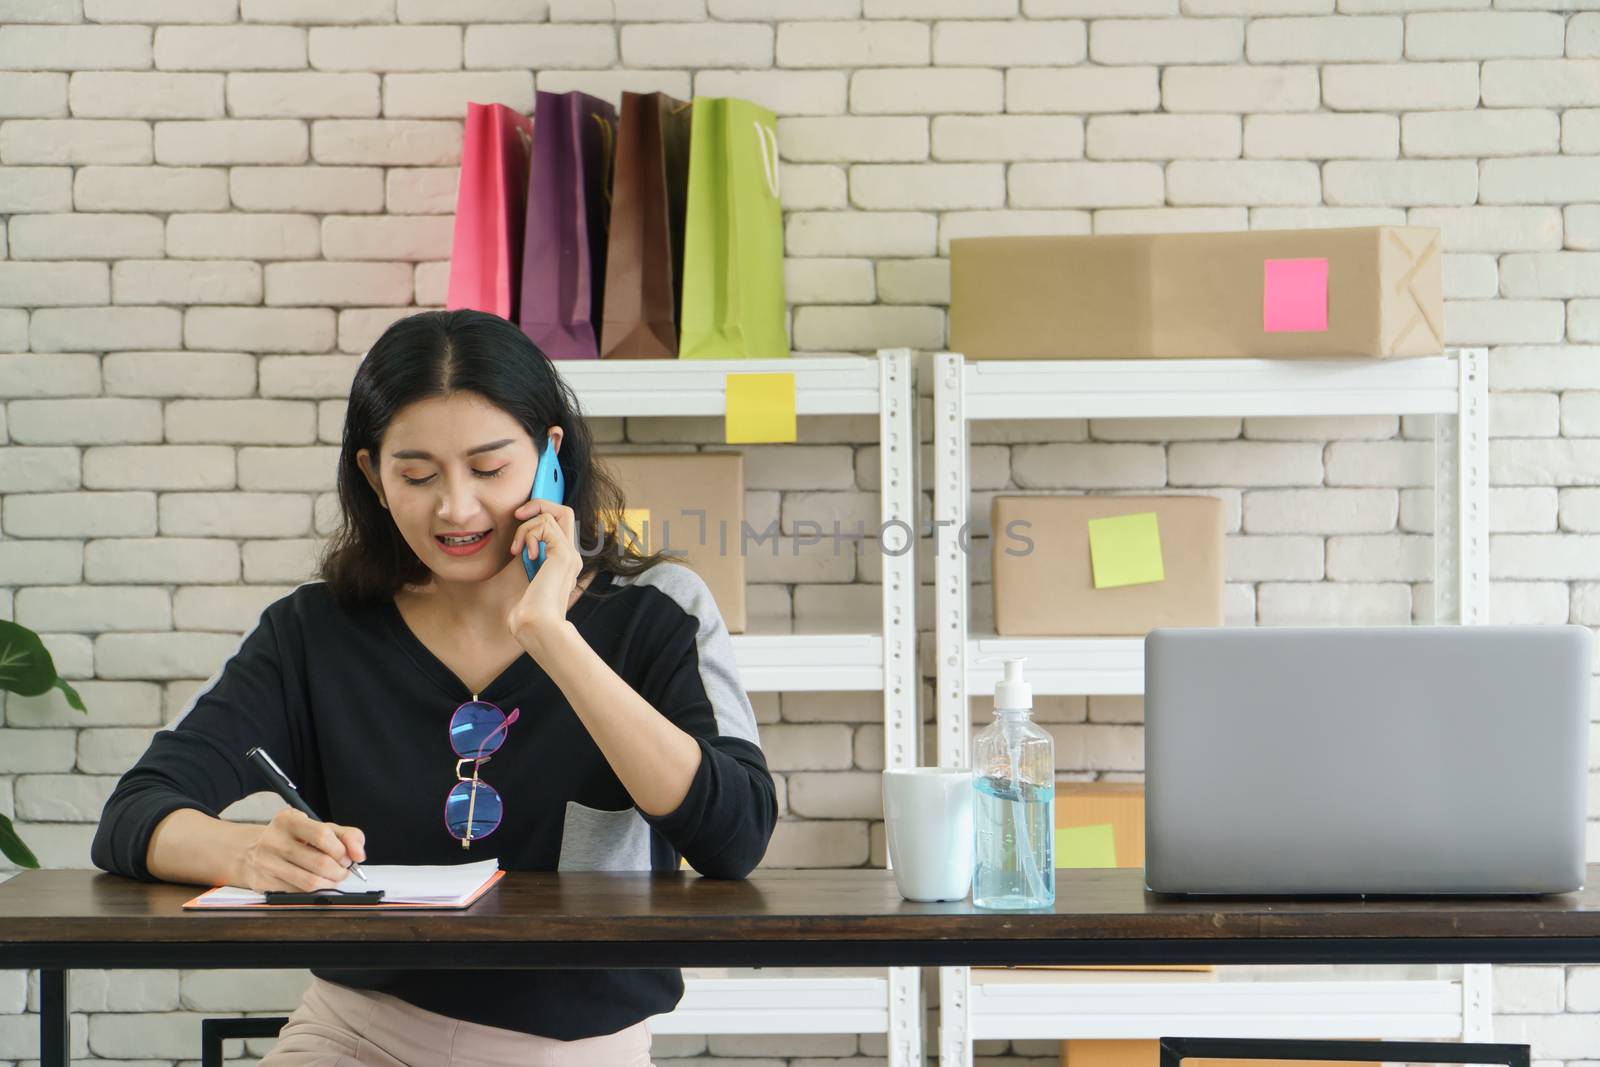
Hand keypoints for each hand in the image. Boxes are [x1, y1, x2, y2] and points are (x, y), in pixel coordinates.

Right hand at [237, 809, 365, 892]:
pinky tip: (314, 882)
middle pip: (320, 863)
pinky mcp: (264, 883)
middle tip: (343, 869)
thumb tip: (359, 854)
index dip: (342, 850)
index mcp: (288, 821)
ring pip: (311, 882)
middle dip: (340, 870)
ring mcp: (267, 863)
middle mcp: (274, 841)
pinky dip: (315, 891)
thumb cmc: (289, 838)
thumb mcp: (314, 827)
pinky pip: (299, 893)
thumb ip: (344, 834)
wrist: (247, 851)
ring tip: (332, 877)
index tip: (349, 856)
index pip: (323, 835)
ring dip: (331, 883)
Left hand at [506, 499, 582, 656]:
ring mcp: (570, 554)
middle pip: (565, 512)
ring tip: (516, 549)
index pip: (561, 525)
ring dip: (525, 527)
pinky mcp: (563, 553)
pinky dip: (528, 533)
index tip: (519, 521)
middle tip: (518, 515)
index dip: (542, 514)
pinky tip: (523, 553)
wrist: (535, 625)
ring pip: (549, 516)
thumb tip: (519, 547)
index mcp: (564, 563)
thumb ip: (529, 563)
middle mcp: (571, 556)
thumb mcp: (525, 581)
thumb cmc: (527, 612)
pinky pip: (545, 524)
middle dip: (539, 504)